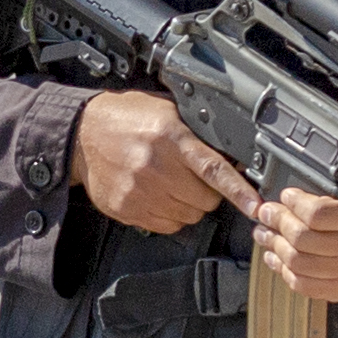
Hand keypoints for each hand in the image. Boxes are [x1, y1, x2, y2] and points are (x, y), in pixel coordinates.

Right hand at [71, 91, 256, 234]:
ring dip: (188, 204)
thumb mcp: (166, 112)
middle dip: (208, 192)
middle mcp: (155, 167)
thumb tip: (232, 153)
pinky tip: (158, 194)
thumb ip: (197, 133)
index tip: (255, 205)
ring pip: (188, 216)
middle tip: (193, 177)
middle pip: (205, 200)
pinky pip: (166, 225)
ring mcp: (139, 192)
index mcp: (169, 138)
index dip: (238, 190)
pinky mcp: (127, 210)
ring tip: (171, 183)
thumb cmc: (125, 118)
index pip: (213, 169)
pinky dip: (169, 214)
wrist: (82, 134)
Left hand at [253, 188, 337, 303]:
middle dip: (278, 223)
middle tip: (267, 214)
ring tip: (265, 234)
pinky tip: (274, 256)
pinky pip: (302, 284)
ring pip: (298, 262)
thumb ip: (320, 198)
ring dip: (275, 245)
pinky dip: (282, 269)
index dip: (295, 203)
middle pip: (304, 238)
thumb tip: (281, 201)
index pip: (319, 213)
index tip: (285, 196)